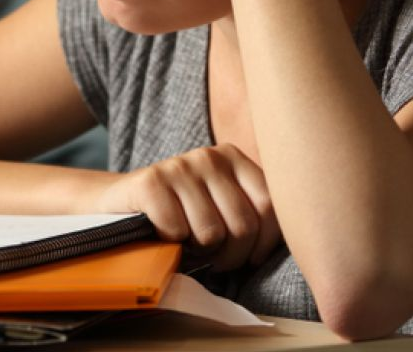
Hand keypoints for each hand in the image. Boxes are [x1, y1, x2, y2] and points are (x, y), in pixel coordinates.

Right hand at [82, 144, 281, 271]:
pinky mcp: (151, 181)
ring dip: (197, 251)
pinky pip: (177, 230)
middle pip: (243, 225)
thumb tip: (293, 241)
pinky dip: (169, 244)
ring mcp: (179, 165)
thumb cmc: (181, 215)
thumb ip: (252, 212)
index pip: (271, 207)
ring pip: (211, 233)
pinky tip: (162, 234)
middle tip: (213, 256)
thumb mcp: (221, 205)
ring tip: (188, 243)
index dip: (262, 244)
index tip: (248, 257)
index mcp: (234, 158)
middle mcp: (209, 156)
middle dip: (230, 255)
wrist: (118, 205)